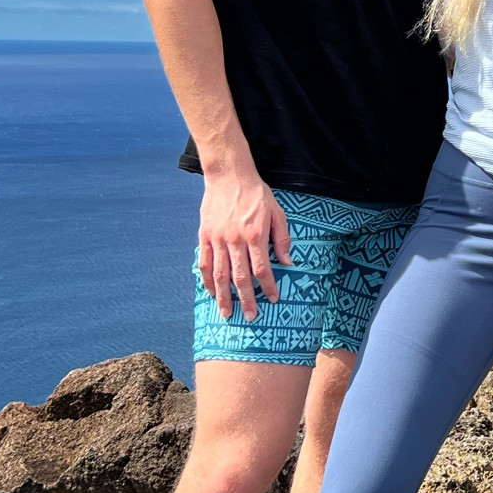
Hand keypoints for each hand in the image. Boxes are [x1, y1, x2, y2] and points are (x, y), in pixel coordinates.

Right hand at [199, 170, 290, 319]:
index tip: (273, 300)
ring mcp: (217, 239)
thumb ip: (282, 238)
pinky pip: (204, 263)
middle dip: (246, 300)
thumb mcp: (277, 213)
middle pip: (239, 277)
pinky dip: (207, 281)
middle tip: (251, 317)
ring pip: (219, 275)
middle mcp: (235, 240)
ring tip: (227, 313)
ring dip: (224, 297)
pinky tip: (212, 293)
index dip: (268, 287)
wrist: (229, 175)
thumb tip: (288, 262)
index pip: (262, 269)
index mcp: (255, 235)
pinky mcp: (205, 236)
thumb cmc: (256, 194)